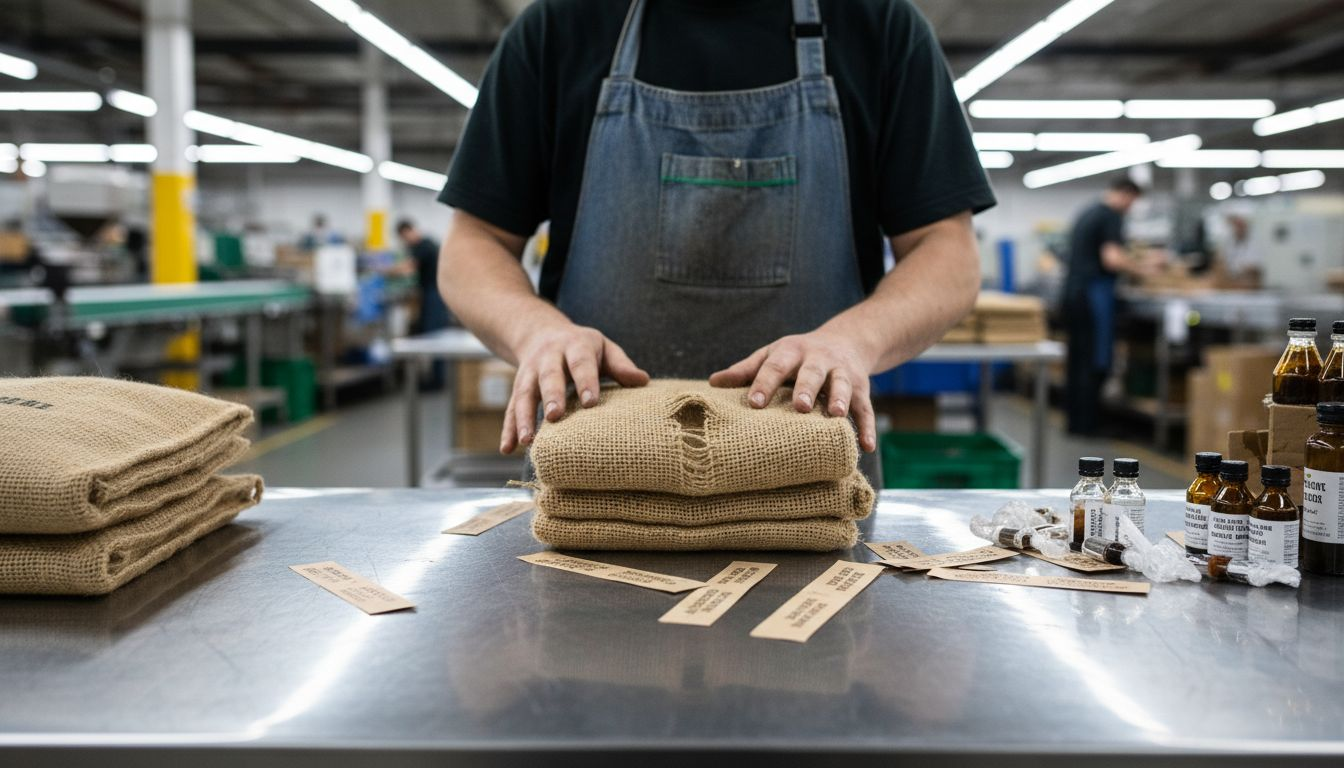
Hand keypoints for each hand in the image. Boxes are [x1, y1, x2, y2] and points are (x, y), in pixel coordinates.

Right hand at [501, 323, 648, 453]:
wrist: (540, 332)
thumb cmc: (582, 347)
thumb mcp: (604, 347)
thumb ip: (621, 365)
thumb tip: (643, 381)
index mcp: (574, 346)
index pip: (581, 363)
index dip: (586, 381)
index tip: (591, 402)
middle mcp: (548, 357)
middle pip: (548, 376)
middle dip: (551, 396)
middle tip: (555, 416)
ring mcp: (529, 373)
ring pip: (523, 394)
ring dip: (524, 417)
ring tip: (527, 441)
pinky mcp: (518, 388)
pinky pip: (510, 408)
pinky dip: (508, 429)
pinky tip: (507, 449)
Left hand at [709, 329, 877, 452]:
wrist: (845, 340)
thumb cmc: (797, 355)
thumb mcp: (772, 355)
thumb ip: (746, 370)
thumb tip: (713, 382)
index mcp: (791, 351)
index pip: (776, 366)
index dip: (765, 383)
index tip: (754, 403)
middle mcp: (819, 360)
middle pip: (813, 372)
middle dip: (807, 388)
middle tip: (800, 406)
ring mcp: (843, 374)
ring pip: (843, 385)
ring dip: (841, 399)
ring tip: (836, 415)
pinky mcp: (862, 389)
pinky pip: (866, 408)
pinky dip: (867, 426)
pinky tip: (865, 445)